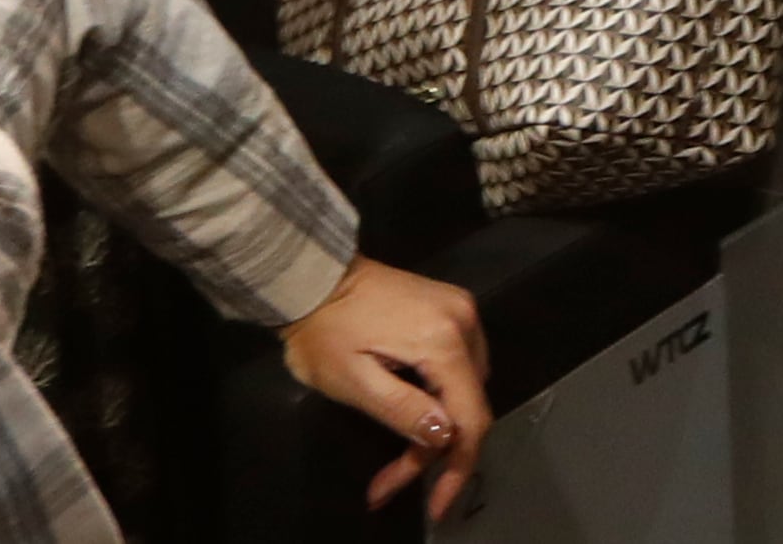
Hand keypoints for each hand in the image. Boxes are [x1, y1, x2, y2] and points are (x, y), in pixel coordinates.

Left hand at [278, 258, 488, 519]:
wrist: (312, 276)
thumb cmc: (323, 332)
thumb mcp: (354, 383)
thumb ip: (403, 410)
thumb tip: (446, 437)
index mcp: (443, 342)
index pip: (470, 418)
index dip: (457, 469)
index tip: (437, 506)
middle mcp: (464, 322)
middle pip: (470, 405)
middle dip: (437, 450)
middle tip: (392, 478)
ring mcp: (459, 309)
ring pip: (467, 386)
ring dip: (439, 425)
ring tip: (399, 451)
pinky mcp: (448, 305)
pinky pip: (460, 362)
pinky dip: (442, 394)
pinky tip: (414, 410)